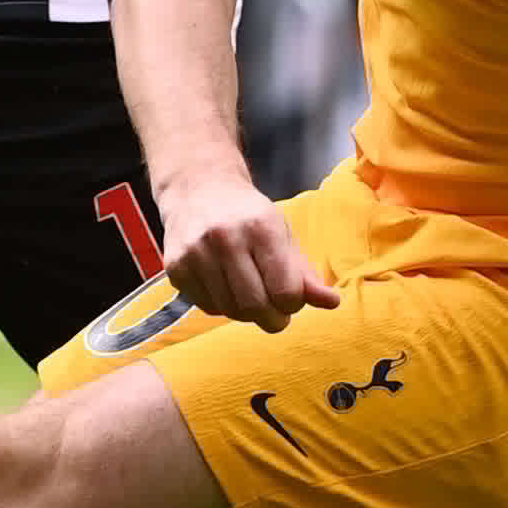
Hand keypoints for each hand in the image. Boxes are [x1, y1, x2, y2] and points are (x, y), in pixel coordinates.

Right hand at [157, 170, 336, 330]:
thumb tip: (332, 303)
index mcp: (262, 227)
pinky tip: (224, 286)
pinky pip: (206, 307)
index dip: (293, 304)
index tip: (290, 299)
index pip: (285, 291)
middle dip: (272, 319)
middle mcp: (226, 238)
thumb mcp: (283, 234)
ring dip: (246, 314)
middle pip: (255, 307)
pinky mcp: (175, 266)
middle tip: (275, 314)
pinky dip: (221, 306)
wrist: (198, 188)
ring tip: (250, 295)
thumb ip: (305, 273)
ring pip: (230, 311)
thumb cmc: (248, 215)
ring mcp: (196, 253)